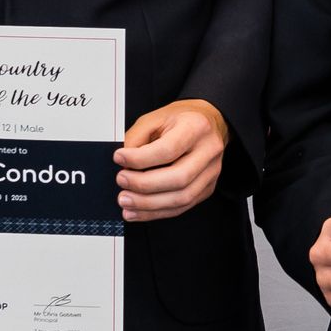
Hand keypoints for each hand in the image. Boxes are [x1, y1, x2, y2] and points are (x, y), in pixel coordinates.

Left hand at [113, 98, 229, 222]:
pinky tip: (138, 211)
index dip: (140, 159)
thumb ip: (136, 138)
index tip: (119, 158)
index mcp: (196, 127)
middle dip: (144, 185)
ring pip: (182, 198)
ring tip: (125, 201)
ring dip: (149, 205)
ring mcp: (211, 172)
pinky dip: (157, 213)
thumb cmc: (180, 119)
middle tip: (121, 180)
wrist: (208, 122)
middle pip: (178, 178)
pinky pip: (182, 207)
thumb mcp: (154, 118)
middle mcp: (208, 151)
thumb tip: (123, 164)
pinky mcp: (207, 188)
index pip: (168, 150)